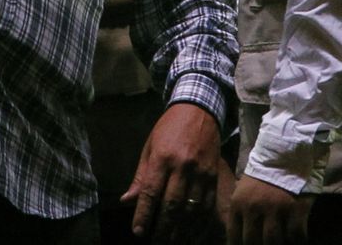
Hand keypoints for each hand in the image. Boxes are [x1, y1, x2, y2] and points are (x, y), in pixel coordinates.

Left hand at [122, 102, 225, 241]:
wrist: (198, 110)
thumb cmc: (168, 129)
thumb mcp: (149, 148)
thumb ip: (141, 177)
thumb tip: (127, 201)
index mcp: (162, 158)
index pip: (150, 192)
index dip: (143, 214)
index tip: (138, 232)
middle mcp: (182, 166)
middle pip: (172, 205)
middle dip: (163, 228)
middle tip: (156, 242)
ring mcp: (201, 172)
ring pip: (191, 208)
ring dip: (181, 229)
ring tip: (172, 241)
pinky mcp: (214, 175)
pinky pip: (207, 204)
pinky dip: (199, 221)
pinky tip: (191, 231)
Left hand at [227, 174, 313, 244]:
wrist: (285, 153)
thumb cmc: (263, 175)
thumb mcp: (243, 191)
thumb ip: (241, 213)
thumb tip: (238, 239)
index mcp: (239, 204)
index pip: (234, 236)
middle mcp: (254, 207)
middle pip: (253, 241)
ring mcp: (276, 208)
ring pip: (273, 241)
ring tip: (281, 243)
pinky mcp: (295, 208)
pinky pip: (296, 235)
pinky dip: (297, 241)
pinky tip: (297, 240)